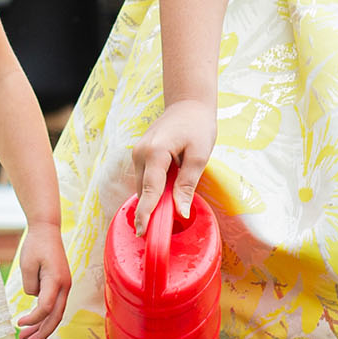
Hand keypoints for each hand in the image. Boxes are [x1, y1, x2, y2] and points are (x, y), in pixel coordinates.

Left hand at [11, 230, 72, 338]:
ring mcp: (64, 286)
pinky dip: (43, 316)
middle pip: (55, 317)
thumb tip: (33, 298)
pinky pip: (53, 305)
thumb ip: (30, 285)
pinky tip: (31, 323)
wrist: (47, 229)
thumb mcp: (27, 263)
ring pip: (55, 313)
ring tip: (25, 338)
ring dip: (41, 327)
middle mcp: (64, 286)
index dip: (33, 320)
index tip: (18, 323)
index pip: (46, 309)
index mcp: (56, 281)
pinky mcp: (60, 285)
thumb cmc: (36, 244)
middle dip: (41, 333)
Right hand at [130, 98, 217, 228]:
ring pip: (143, 186)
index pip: (150, 190)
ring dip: (153, 201)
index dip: (147, 213)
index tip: (143, 233)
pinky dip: (153, 190)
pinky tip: (166, 196)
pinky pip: (145, 178)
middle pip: (144, 191)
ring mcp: (137, 153)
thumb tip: (181, 212)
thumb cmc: (197, 126)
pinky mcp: (140, 154)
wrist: (188, 104)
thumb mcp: (199, 156)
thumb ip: (187, 185)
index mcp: (155, 152)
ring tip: (166, 216)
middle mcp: (140, 153)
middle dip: (150, 212)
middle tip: (160, 234)